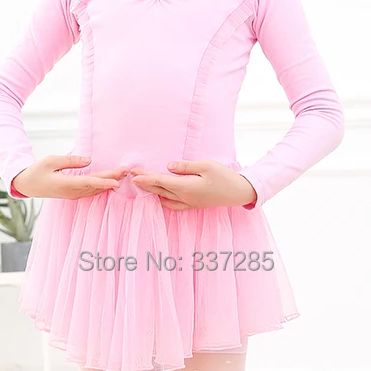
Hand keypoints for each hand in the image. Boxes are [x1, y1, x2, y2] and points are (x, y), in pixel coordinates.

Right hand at [11, 155, 128, 199]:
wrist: (28, 185)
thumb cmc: (37, 171)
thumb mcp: (51, 161)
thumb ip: (71, 161)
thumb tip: (89, 160)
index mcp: (67, 184)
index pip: (89, 182)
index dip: (104, 181)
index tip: (117, 181)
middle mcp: (73, 192)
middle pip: (96, 185)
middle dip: (112, 178)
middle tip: (127, 171)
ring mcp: (74, 194)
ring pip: (96, 189)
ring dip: (110, 181)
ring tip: (123, 174)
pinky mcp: (74, 194)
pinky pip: (92, 190)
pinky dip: (102, 185)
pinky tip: (111, 182)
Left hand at [127, 160, 257, 209]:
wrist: (239, 192)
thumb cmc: (225, 177)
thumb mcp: (206, 165)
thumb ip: (185, 167)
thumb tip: (169, 166)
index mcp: (186, 187)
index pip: (161, 181)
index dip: (146, 177)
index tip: (133, 174)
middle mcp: (185, 198)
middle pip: (159, 190)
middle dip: (145, 183)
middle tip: (131, 175)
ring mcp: (189, 203)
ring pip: (164, 198)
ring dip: (152, 191)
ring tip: (142, 184)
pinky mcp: (193, 204)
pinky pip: (172, 204)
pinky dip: (163, 199)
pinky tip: (159, 195)